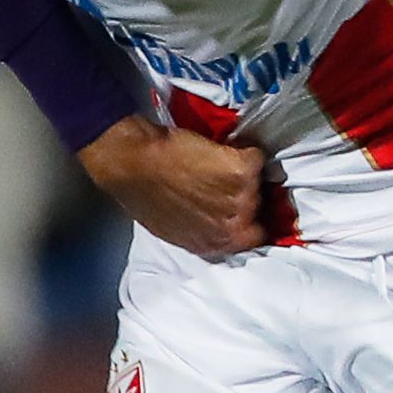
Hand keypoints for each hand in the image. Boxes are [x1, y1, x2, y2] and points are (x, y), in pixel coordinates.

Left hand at [80, 116, 272, 258]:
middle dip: (244, 192)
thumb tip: (217, 223)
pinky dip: (243, 149)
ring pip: (257, 180)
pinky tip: (222, 148)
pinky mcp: (242, 171)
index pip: (257, 238)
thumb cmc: (146, 196)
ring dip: (243, 171)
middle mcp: (235, 226)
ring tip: (217, 163)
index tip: (243, 206)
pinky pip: (255, 156)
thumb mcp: (178, 230)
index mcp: (219, 244)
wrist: (135, 165)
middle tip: (223, 180)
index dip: (251, 219)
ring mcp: (242, 198)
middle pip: (258, 206)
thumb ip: (206, 231)